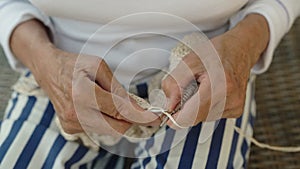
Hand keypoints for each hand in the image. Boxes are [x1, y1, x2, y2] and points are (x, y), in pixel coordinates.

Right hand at [10, 20, 158, 134]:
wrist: (49, 71)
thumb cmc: (75, 65)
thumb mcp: (99, 67)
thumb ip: (117, 89)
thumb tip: (136, 108)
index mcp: (83, 93)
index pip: (120, 111)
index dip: (140, 116)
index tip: (155, 118)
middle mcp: (75, 113)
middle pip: (116, 128)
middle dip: (130, 120)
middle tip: (136, 110)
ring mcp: (71, 123)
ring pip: (108, 130)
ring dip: (116, 120)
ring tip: (110, 102)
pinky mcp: (69, 128)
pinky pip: (97, 129)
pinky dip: (104, 120)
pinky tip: (97, 106)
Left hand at [162, 14, 269, 128]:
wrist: (239, 49)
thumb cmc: (216, 52)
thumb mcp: (188, 62)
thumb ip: (174, 84)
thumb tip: (168, 105)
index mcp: (219, 85)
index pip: (191, 115)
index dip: (175, 117)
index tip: (167, 114)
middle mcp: (230, 99)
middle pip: (195, 118)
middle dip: (185, 108)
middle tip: (187, 89)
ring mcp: (235, 106)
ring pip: (202, 118)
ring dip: (196, 106)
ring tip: (202, 87)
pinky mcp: (236, 110)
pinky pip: (212, 115)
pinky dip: (205, 107)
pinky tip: (210, 92)